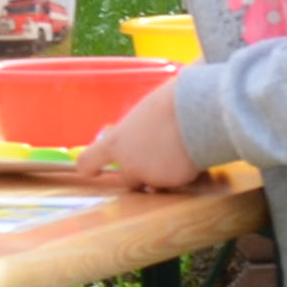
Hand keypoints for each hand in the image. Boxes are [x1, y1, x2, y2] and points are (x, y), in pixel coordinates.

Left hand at [73, 82, 203, 192]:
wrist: (198, 110)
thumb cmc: (170, 103)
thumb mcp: (143, 114)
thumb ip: (134, 132)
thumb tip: (137, 135)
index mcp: (116, 143)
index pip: (88, 162)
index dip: (88, 168)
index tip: (90, 172)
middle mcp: (130, 165)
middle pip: (126, 180)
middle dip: (138, 174)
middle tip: (153, 158)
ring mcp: (153, 177)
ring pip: (154, 184)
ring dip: (162, 175)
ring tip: (177, 149)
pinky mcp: (175, 182)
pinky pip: (177, 181)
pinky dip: (183, 172)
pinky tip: (192, 153)